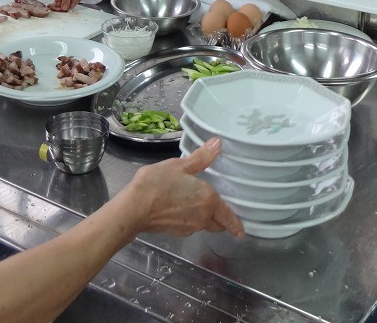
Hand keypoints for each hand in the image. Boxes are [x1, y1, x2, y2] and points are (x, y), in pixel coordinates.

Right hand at [122, 138, 243, 237]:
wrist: (135, 207)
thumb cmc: (158, 183)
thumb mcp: (179, 165)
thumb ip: (200, 158)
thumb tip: (218, 144)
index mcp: (208, 200)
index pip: (228, 216)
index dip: (236, 224)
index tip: (241, 231)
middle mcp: (203, 217)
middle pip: (218, 224)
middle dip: (222, 222)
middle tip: (224, 215)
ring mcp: (190, 227)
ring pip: (204, 226)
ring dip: (206, 220)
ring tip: (201, 209)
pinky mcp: (177, 232)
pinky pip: (191, 227)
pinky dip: (192, 221)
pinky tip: (182, 211)